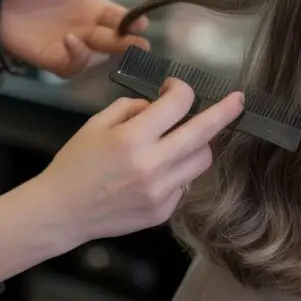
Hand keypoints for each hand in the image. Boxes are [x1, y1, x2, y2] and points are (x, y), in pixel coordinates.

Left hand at [0, 0, 148, 75]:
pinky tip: (71, 39)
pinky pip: (73, 65)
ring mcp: (73, 47)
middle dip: (130, 43)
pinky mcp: (56, 60)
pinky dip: (77, 55)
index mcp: (94, 9)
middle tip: (141, 44)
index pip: (120, 18)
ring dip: (108, 50)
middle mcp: (88, 30)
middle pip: (115, 40)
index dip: (133, 21)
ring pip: (99, 56)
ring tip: (113, 40)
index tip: (142, 23)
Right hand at [39, 81, 243, 242]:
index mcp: (132, 138)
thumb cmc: (76, 164)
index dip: (182, 88)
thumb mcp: (97, 124)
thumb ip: (133, 108)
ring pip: (202, 160)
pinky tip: (157, 172)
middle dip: (226, 112)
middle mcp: (152, 165)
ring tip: (182, 139)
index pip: (178, 103)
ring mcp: (161, 192)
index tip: (176, 87)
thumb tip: (161, 105)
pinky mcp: (163, 212)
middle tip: (239, 100)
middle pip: (204, 133)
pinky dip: (179, 172)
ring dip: (199, 144)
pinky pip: (185, 184)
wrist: (61, 212)